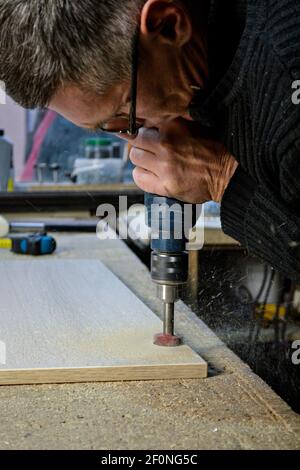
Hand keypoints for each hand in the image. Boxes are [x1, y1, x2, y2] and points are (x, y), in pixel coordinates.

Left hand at [121, 118, 237, 202]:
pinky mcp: (166, 185)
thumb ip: (174, 122)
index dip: (145, 130)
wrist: (229, 174)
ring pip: (135, 158)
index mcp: (174, 126)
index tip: (147, 135)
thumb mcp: (195, 125)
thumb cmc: (215, 149)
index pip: (143, 124)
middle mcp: (166, 144)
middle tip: (150, 149)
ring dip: (142, 160)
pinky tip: (151, 175)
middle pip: (136, 140)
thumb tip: (150, 121)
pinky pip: (140, 178)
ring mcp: (165, 166)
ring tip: (153, 162)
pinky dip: (142, 176)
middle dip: (141, 144)